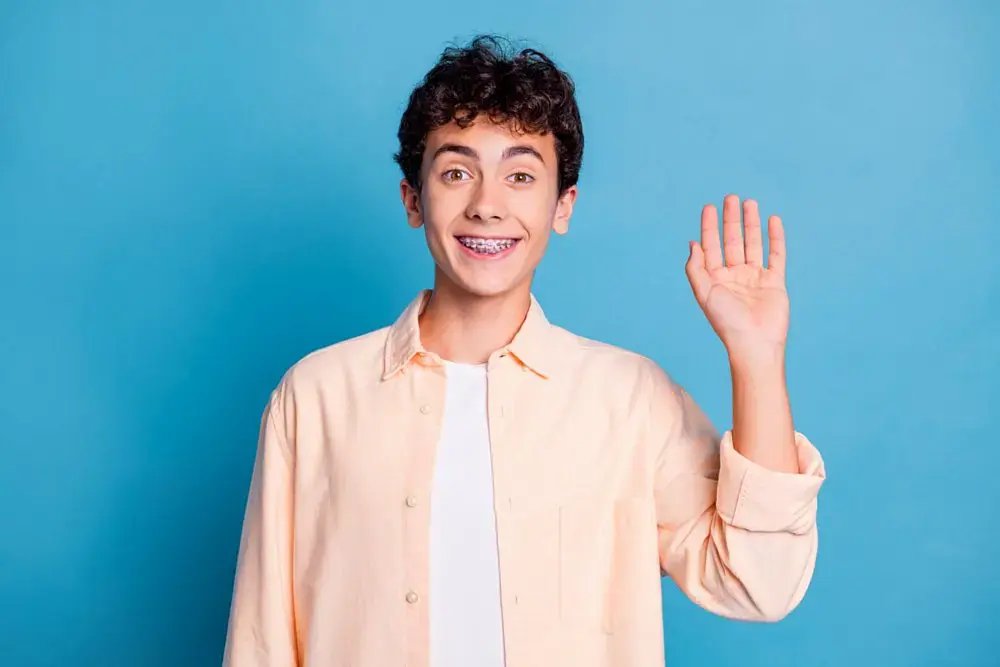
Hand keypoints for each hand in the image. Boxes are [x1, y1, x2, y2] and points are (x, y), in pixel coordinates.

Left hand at [685, 194, 789, 360]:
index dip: (709, 226)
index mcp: (715, 278)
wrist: (754, 342)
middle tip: (730, 197)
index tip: (709, 207)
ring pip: (753, 244)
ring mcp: (755, 278)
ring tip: (749, 203)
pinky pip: (776, 254)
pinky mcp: (774, 281)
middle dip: (731, 219)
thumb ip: (695, 268)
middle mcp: (734, 276)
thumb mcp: (704, 293)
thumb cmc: (726, 321)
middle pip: (732, 241)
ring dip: (751, 224)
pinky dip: (775, 237)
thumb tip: (693, 243)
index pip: (711, 246)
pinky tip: (773, 220)